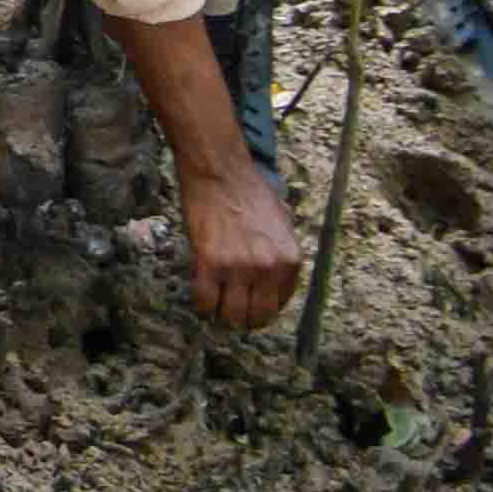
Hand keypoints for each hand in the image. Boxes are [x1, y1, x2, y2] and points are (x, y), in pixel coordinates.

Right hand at [180, 158, 303, 329]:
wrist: (221, 173)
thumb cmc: (250, 193)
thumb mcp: (282, 226)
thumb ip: (281, 256)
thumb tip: (273, 281)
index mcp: (290, 260)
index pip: (280, 304)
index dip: (263, 307)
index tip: (251, 303)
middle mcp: (268, 268)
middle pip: (257, 316)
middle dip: (245, 318)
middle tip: (233, 310)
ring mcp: (238, 266)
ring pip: (231, 314)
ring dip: (223, 313)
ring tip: (217, 303)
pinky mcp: (209, 261)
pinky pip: (204, 299)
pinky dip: (202, 302)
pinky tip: (202, 291)